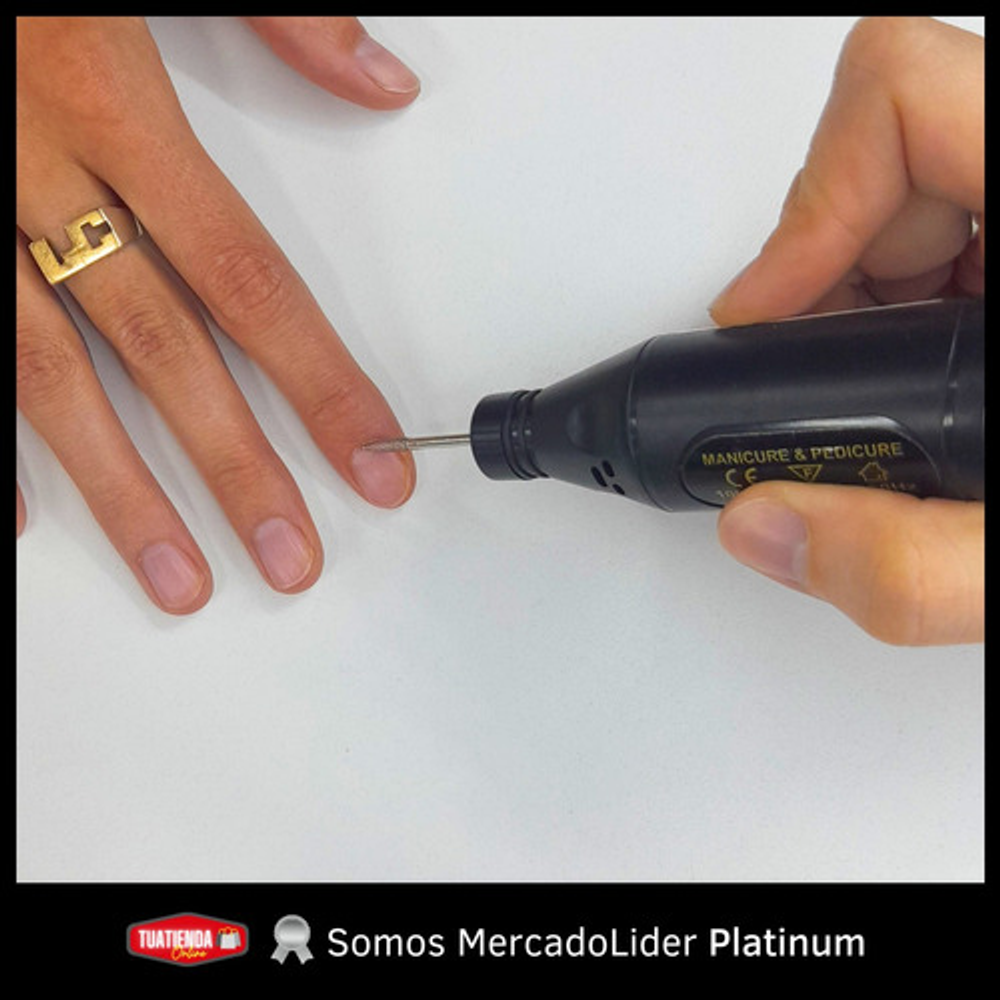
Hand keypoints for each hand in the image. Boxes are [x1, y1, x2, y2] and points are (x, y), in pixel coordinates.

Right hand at [16, 17, 419, 612]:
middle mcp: (36, 175)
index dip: (321, 382)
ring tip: (180, 579)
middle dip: (236, 467)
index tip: (372, 462)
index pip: (250, 281)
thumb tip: (383, 78)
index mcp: (117, 105)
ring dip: (119, 490)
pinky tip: (23, 518)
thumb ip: (279, 10)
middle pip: (162, 351)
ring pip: (47, 375)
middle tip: (292, 559)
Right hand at [709, 17, 982, 644]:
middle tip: (817, 368)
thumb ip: (914, 565)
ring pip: (905, 189)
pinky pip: (939, 229)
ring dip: (857, 292)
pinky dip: (895, 305)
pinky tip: (913, 380)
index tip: (770, 312)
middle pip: (889, 151)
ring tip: (875, 387)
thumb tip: (770, 527)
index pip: (906, 104)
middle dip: (824, 270)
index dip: (810, 205)